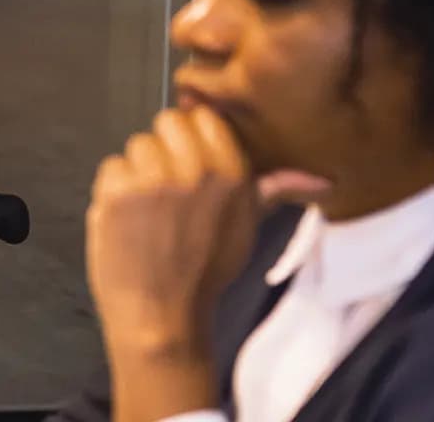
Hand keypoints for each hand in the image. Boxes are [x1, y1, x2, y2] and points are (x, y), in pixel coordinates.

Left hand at [84, 104, 318, 421]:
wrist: (161, 316)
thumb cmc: (204, 273)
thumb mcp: (246, 229)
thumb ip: (273, 190)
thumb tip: (322, 179)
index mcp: (231, 175)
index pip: (204, 118)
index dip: (193, 138)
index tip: (191, 165)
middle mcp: (195, 170)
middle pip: (167, 122)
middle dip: (164, 150)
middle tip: (167, 191)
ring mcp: (153, 179)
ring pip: (137, 145)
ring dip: (137, 172)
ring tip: (149, 211)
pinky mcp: (117, 191)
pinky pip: (110, 167)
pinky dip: (113, 190)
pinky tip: (128, 219)